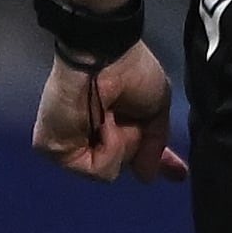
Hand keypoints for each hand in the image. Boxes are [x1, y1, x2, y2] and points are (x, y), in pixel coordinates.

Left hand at [31, 43, 184, 184]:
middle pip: (122, 163)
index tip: (178, 176)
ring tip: (112, 116)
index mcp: (114, 120)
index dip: (156, 162)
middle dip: (134, 147)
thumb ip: (156, 143)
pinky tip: (104, 124)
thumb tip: (148, 175)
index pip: (133, 150)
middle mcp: (90, 133)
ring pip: (108, 171)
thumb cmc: (130, 72)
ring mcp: (69, 142)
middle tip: (132, 121)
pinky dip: (107, 150)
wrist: (103, 56)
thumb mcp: (157, 105)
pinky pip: (93, 169)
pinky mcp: (53, 148)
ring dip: (120, 144)